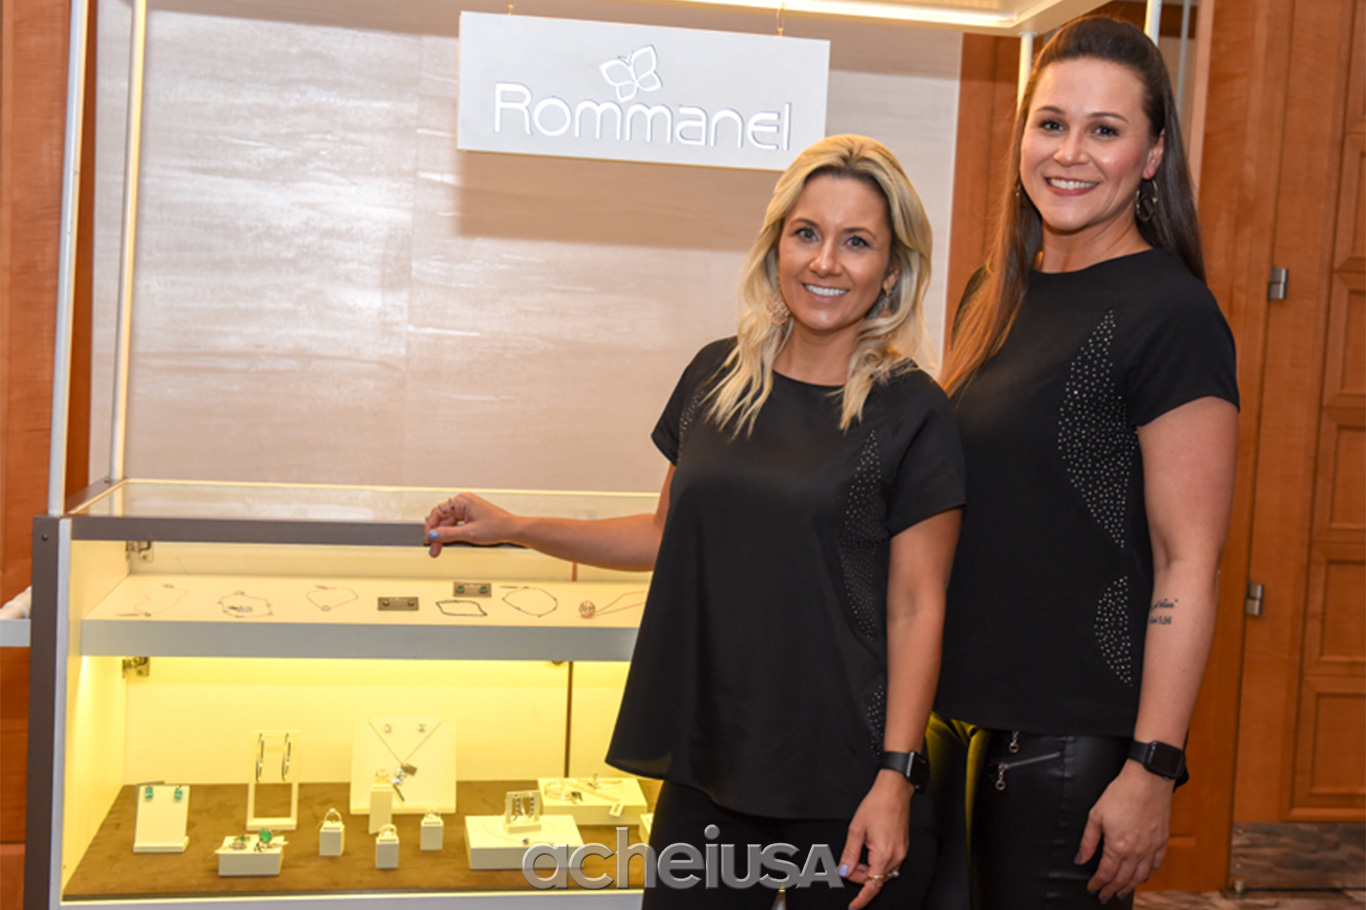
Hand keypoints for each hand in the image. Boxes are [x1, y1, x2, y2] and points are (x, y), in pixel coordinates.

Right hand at [423, 493, 517, 555]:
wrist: (512, 530)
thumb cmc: (498, 527)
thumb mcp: (469, 533)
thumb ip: (448, 534)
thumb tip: (433, 535)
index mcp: (463, 500)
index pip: (438, 512)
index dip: (431, 527)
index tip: (428, 539)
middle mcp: (464, 502)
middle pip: (442, 519)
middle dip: (437, 535)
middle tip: (433, 548)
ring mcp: (467, 509)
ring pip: (448, 523)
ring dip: (443, 537)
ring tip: (439, 549)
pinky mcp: (470, 516)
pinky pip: (455, 525)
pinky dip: (451, 534)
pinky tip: (447, 543)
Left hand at [838, 771, 911, 908]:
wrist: (894, 791)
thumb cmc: (877, 805)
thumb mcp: (856, 830)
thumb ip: (850, 854)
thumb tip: (844, 870)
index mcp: (884, 854)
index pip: (872, 886)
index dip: (862, 899)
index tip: (853, 906)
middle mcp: (896, 857)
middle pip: (876, 880)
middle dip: (859, 877)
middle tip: (846, 865)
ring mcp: (901, 853)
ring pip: (882, 873)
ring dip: (868, 870)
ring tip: (857, 854)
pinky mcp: (902, 848)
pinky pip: (889, 864)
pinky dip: (876, 863)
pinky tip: (868, 850)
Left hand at [1076, 761, 1174, 900]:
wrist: (1147, 781)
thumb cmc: (1120, 793)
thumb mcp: (1096, 815)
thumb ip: (1088, 841)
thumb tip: (1081, 859)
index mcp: (1118, 846)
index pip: (1105, 873)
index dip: (1097, 883)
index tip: (1092, 888)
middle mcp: (1136, 852)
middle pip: (1122, 879)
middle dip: (1111, 889)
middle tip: (1105, 896)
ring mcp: (1151, 848)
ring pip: (1140, 876)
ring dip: (1129, 887)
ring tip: (1121, 892)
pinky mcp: (1162, 841)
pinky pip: (1156, 865)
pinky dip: (1148, 875)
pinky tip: (1142, 877)